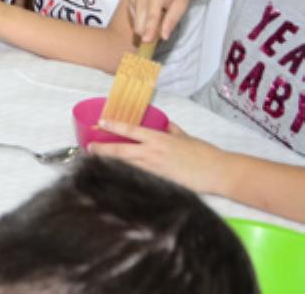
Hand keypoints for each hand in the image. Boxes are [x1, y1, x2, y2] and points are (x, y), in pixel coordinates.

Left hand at [90, 121, 228, 194]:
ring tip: (96, 163)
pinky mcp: (160, 183)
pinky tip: (115, 177)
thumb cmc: (204, 153)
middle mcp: (153, 153)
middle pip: (121, 151)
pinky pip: (138, 178)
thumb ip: (171, 130)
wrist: (218, 172)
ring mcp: (155, 170)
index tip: (100, 123)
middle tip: (89, 148)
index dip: (113, 126)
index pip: (131, 130)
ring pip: (126, 166)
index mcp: (159, 139)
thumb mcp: (185, 136)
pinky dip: (125, 176)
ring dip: (110, 164)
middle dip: (102, 150)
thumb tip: (164, 124)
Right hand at [125, 0, 196, 42]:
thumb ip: (172, 20)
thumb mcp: (182, 4)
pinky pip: (132, 16)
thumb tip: (164, 36)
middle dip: (146, 32)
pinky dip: (140, 20)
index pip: (152, 17)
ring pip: (135, 20)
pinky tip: (149, 16)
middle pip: (139, 21)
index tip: (146, 42)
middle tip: (157, 37)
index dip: (149, 30)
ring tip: (156, 21)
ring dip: (143, 26)